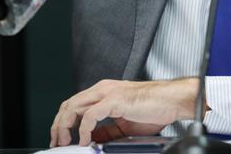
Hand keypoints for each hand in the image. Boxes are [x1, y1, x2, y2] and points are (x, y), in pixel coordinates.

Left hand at [49, 78, 197, 146]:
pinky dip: (84, 129)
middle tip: (58, 141)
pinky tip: (85, 140)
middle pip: (69, 104)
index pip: (75, 104)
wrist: (172, 101)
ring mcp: (108, 92)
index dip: (64, 121)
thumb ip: (107, 130)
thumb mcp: (124, 124)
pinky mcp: (114, 100)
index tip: (61, 137)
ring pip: (74, 107)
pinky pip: (90, 115)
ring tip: (66, 141)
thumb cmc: (155, 108)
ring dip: (66, 127)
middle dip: (59, 125)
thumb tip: (91, 139)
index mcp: (105, 91)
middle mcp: (103, 88)